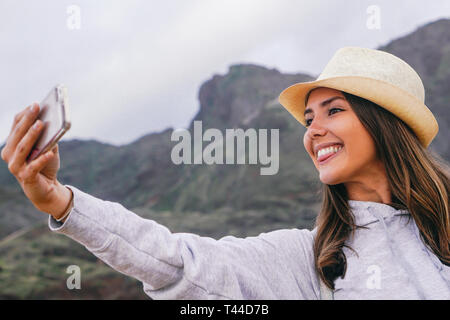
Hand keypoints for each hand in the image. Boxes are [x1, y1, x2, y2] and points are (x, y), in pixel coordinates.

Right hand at [1, 103, 71, 218]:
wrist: (47, 190)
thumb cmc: (45, 165)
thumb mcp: (48, 148)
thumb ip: (48, 138)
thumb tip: (52, 122)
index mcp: (13, 145)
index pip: (15, 126)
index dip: (25, 115)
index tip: (35, 104)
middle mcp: (10, 155)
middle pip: (18, 134)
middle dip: (27, 120)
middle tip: (37, 108)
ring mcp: (16, 167)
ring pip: (22, 148)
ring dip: (31, 135)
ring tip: (41, 124)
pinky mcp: (26, 178)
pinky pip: (33, 167)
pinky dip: (41, 159)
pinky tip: (50, 153)